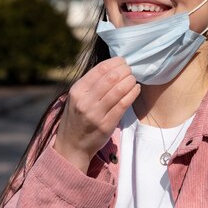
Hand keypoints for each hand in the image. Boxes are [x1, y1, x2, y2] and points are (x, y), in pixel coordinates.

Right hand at [53, 57, 139, 172]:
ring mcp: (95, 113)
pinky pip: (123, 104)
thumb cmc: (77, 117)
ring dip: (130, 81)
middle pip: (111, 77)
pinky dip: (132, 93)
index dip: (115, 62)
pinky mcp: (106, 124)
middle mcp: (85, 100)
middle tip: (130, 70)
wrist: (71, 145)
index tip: (123, 62)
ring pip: (119, 90)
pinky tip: (136, 89)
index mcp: (77, 90)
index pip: (100, 69)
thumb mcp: (77, 97)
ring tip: (133, 79)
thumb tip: (113, 66)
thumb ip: (91, 83)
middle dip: (125, 70)